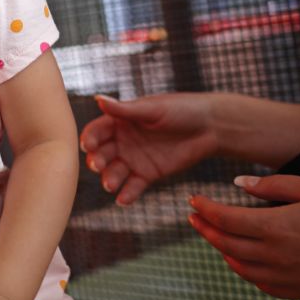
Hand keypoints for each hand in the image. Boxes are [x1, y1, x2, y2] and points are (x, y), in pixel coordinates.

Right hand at [79, 94, 217, 204]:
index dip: (91, 138)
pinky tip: (123, 200)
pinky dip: (127, 194)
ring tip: (110, 186)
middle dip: (97, 161)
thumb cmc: (182, 110)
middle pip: (102, 154)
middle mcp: (122, 141)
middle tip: (98, 166)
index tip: (88, 146)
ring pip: (115, 172)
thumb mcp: (152, 109)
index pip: (98, 131)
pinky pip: (134, 186)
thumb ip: (125, 110)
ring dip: (109, 179)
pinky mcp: (149, 174)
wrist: (211, 127)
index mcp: (119, 122)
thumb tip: (98, 99)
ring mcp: (134, 159)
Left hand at [189, 174, 299, 299]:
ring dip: (220, 248)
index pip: (225, 219)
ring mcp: (286, 276)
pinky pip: (258, 282)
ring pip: (238, 265)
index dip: (205, 208)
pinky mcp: (296, 289)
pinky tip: (239, 256)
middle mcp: (276, 255)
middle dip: (205, 228)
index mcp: (278, 227)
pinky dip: (242, 268)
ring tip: (213, 233)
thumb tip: (238, 183)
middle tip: (194, 216)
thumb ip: (273, 186)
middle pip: (225, 242)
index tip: (193, 199)